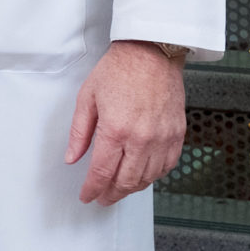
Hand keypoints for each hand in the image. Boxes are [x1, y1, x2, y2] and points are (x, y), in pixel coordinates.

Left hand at [66, 40, 186, 204]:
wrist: (151, 53)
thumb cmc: (119, 69)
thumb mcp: (87, 97)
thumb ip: (79, 132)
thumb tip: (72, 157)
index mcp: (115, 129)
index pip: (102, 172)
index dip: (92, 189)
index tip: (87, 196)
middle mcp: (141, 138)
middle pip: (126, 181)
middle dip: (111, 194)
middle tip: (102, 198)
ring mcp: (162, 138)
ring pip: (147, 178)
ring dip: (131, 188)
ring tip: (119, 189)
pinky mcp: (177, 135)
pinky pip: (166, 166)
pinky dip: (153, 176)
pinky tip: (143, 175)